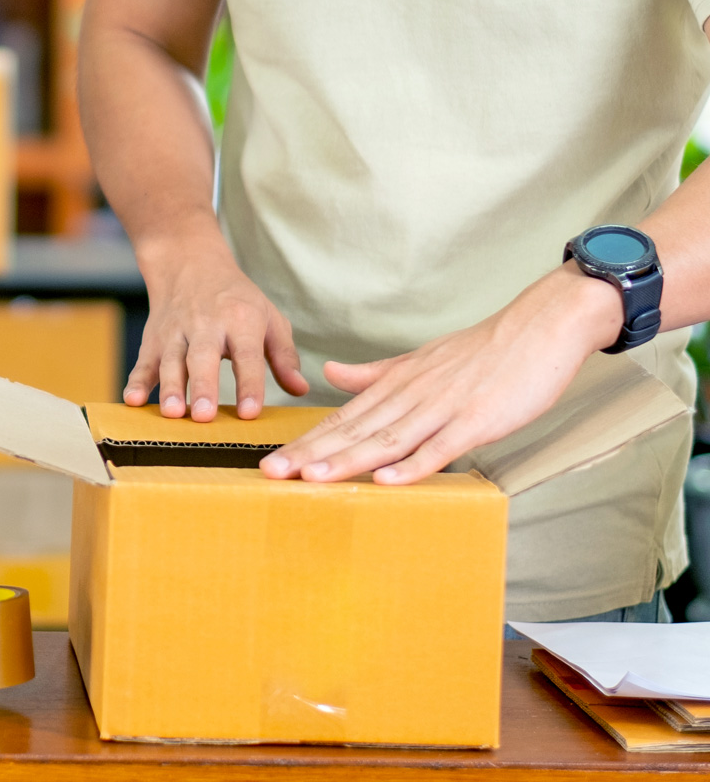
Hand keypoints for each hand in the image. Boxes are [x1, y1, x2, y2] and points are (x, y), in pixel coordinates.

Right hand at [125, 228, 310, 419]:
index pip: (247, 355)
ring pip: (171, 360)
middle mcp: (206, 324)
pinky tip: (132, 400)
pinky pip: (144, 361)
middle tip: (204, 416)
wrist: (189, 263)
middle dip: (203, 386)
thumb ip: (284, 355)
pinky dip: (136, 380)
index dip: (249, 384)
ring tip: (172, 413)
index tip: (249, 413)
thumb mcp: (268, 317)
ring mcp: (176, 332)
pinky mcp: (154, 339)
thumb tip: (300, 390)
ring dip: (170, 387)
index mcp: (240, 320)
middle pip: (203, 357)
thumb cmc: (236, 299)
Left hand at [258, 265, 623, 484]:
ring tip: (311, 479)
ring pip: (386, 439)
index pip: (342, 418)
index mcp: (395, 384)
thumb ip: (373, 373)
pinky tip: (386, 480)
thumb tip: (329, 372)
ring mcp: (442, 408)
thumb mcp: (418, 361)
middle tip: (272, 473)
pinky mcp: (476, 420)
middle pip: (354, 430)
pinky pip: (439, 446)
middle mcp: (410, 395)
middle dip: (312, 454)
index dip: (307, 441)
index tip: (273, 461)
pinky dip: (412, 465)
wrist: (537, 329)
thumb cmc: (480, 352)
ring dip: (348, 461)